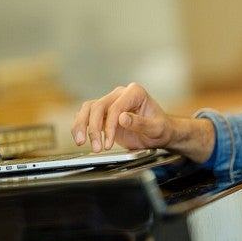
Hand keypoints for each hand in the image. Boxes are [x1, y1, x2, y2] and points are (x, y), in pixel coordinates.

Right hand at [71, 82, 215, 162]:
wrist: (159, 133)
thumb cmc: (160, 128)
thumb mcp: (156, 128)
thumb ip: (140, 123)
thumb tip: (122, 118)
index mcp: (135, 92)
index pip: (116, 107)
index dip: (110, 125)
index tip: (108, 142)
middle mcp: (121, 94)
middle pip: (98, 107)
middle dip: (93, 128)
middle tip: (96, 147)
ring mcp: (111, 102)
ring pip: (88, 109)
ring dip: (81, 126)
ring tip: (81, 142)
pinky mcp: (104, 113)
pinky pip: (86, 115)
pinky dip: (81, 126)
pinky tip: (80, 137)